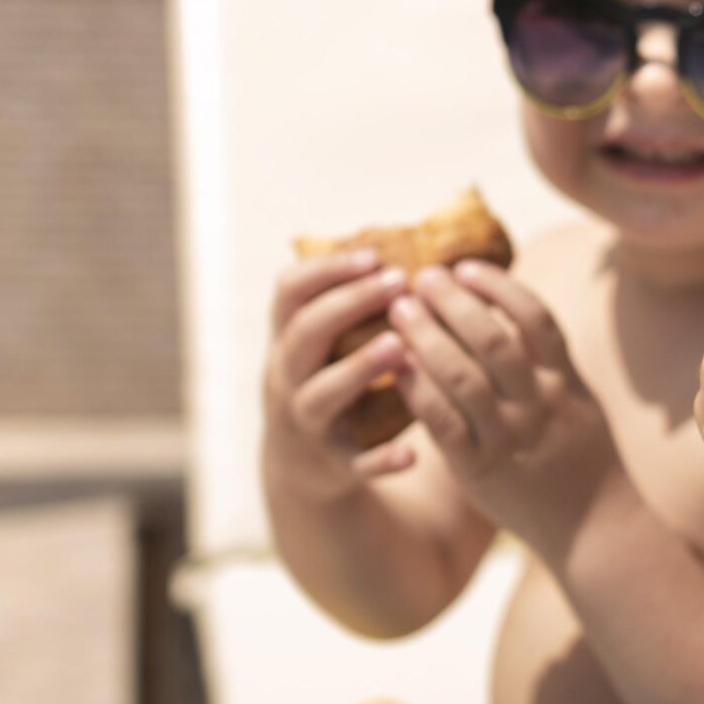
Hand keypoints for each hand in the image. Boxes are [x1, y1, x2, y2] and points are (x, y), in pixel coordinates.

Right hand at [262, 244, 418, 498]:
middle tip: (399, 282)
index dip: (326, 268)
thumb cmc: (330, 378)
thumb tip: (416, 240)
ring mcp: (306, 420)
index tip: (373, 254)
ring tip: (400, 346)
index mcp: (289, 337)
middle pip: (305, 333)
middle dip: (348, 303)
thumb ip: (353, 301)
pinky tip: (413, 453)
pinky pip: (355, 462)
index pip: (289, 291)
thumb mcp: (326, 340)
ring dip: (358, 369)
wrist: (301, 464)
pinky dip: (381, 460)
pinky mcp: (333, 462)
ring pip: (321, 394)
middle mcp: (288, 375)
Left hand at [384, 261, 611, 555]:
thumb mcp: (581, 403)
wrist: (597, 531)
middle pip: (494, 339)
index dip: (498, 286)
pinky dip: (419, 390)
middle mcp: (540, 405)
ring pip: (464, 377)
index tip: (465, 266)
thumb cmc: (584, 462)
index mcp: (567, 383)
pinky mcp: (481, 471)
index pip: (536, 319)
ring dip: (427, 337)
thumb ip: (551, 364)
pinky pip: (444, 424)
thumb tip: (515, 314)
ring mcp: (511, 438)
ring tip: (400, 310)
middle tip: (421, 277)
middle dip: (454, 302)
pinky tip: (397, 367)